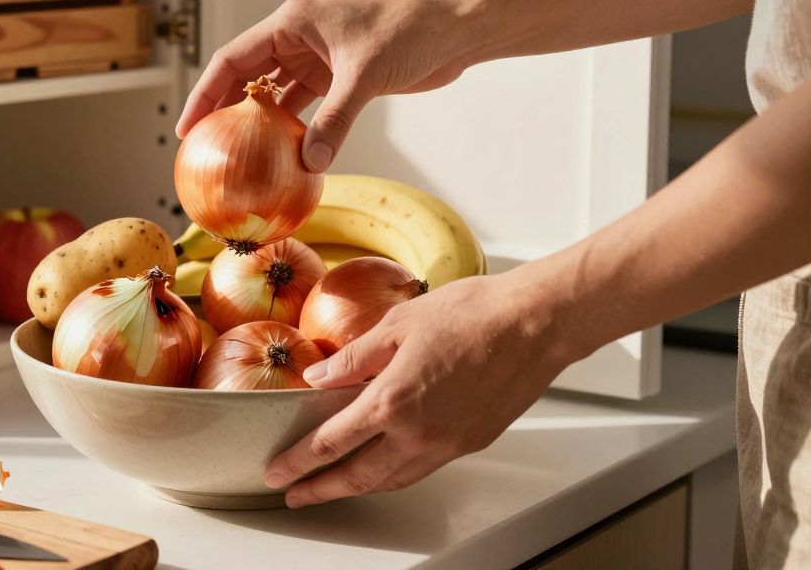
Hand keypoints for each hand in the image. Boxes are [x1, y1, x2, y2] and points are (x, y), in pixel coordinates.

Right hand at [175, 0, 470, 171]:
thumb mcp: (364, 76)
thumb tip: (309, 164)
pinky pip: (300, 107)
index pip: (231, 59)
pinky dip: (290, 130)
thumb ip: (334, 120)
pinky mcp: (335, 78)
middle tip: (203, 148)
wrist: (451, 33)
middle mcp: (295, 38)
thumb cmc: (408, 36)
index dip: (205, 93)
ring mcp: (314, 59)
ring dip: (256, 124)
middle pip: (244, 77)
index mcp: (290, 23)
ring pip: (271, 95)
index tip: (188, 127)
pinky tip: (280, 157)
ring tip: (235, 157)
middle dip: (222, 110)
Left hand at [263, 271, 576, 507]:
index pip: (330, 443)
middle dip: (320, 489)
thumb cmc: (473, 314)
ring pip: (392, 479)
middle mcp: (418, 433)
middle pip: (357, 476)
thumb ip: (353, 357)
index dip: (298, 461)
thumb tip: (318, 377)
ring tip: (333, 487)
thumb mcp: (397, 325)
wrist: (534, 324)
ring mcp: (447, 444)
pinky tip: (385, 466)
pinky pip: (422, 470)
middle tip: (295, 495)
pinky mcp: (471, 443)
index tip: (277, 471)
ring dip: (358, 487)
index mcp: (391, 401)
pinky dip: (394, 475)